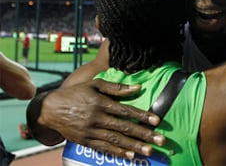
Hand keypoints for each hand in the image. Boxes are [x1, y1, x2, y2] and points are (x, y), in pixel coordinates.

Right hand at [40, 79, 165, 158]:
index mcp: (100, 102)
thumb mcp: (95, 84)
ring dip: (134, 146)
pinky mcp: (85, 141)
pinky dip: (118, 152)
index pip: (125, 110)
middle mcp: (96, 118)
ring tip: (149, 151)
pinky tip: (130, 156)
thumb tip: (138, 87)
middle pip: (124, 128)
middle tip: (160, 141)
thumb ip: (117, 87)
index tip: (157, 121)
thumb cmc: (76, 93)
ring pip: (116, 140)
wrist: (50, 109)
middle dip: (144, 135)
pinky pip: (103, 148)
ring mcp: (90, 131)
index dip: (142, 116)